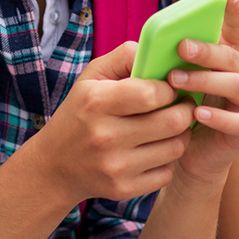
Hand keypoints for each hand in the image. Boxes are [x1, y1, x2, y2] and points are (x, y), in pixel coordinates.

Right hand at [21, 42, 198, 203]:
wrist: (54, 166)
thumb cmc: (79, 113)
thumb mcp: (91, 78)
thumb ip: (124, 56)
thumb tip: (158, 50)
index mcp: (96, 102)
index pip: (153, 93)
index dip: (170, 88)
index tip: (169, 87)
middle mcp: (105, 136)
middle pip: (172, 122)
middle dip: (185, 109)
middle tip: (182, 104)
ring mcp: (115, 166)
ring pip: (176, 148)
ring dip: (181, 134)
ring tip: (171, 125)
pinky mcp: (123, 189)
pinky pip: (167, 172)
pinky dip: (167, 160)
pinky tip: (156, 149)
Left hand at [163, 0, 238, 187]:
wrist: (191, 153)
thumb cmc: (185, 106)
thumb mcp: (182, 75)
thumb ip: (180, 56)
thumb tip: (161, 36)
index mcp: (236, 55)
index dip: (236, 8)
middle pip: (234, 56)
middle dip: (208, 50)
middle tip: (181, 46)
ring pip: (238, 85)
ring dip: (206, 80)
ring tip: (176, 81)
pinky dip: (218, 117)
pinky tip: (197, 114)